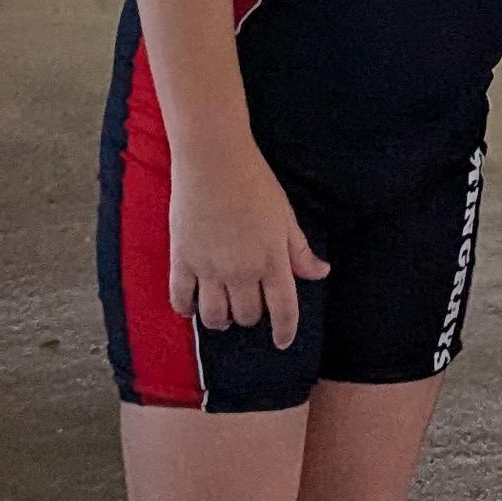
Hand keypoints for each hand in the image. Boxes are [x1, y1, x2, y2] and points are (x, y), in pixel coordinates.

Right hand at [169, 150, 327, 348]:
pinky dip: (186, 309)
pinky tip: (191, 307)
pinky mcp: (182, 259)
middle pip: (247, 316)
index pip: (283, 310)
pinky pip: (180, 298)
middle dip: (251, 317)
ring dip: (220, 320)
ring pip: (214, 316)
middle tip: (249, 306)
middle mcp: (242, 271)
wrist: (213, 159)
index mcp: (272, 260)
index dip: (284, 331)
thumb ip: (300, 250)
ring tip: (222, 313)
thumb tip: (320, 272)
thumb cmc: (254, 182)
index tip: (281, 341)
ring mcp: (210, 267)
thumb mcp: (285, 216)